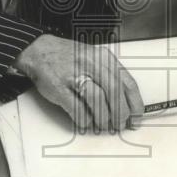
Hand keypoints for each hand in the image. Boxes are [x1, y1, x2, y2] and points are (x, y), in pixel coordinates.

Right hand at [16, 34, 143, 132]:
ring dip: (103, 118)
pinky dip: (84, 119)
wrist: (40, 50)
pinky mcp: (60, 87)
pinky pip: (77, 108)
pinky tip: (86, 122)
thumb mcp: (95, 59)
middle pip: (114, 92)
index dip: (135, 103)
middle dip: (120, 114)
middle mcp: (92, 64)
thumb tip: (126, 104)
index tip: (137, 117)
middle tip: (120, 125)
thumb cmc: (71, 58)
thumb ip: (111, 77)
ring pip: (97, 100)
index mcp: (104, 58)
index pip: (127, 83)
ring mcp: (74, 75)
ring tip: (103, 125)